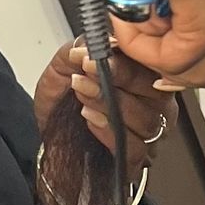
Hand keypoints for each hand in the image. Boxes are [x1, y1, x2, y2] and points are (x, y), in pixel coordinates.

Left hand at [34, 42, 172, 178]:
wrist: (49, 136)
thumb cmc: (62, 102)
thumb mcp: (63, 67)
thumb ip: (78, 49)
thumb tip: (90, 44)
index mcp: (144, 77)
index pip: (149, 65)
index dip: (124, 60)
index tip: (94, 58)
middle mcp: (153, 105)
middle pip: (156, 93)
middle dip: (118, 80)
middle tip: (85, 76)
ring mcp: (147, 134)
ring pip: (148, 121)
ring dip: (111, 106)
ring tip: (84, 97)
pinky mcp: (135, 160)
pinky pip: (136, 149)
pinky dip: (111, 134)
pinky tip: (91, 121)